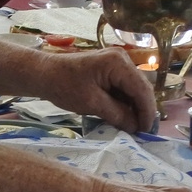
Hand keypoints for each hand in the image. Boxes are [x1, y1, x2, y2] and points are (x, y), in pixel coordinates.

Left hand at [26, 47, 157, 131]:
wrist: (44, 74)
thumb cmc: (64, 86)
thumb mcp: (91, 103)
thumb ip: (117, 114)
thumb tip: (135, 127)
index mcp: (118, 63)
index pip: (141, 89)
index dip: (147, 111)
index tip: (146, 131)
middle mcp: (122, 59)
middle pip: (140, 87)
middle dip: (142, 110)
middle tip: (143, 132)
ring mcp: (117, 63)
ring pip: (133, 89)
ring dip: (134, 107)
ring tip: (134, 127)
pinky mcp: (110, 70)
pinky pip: (123, 87)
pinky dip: (125, 102)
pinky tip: (124, 116)